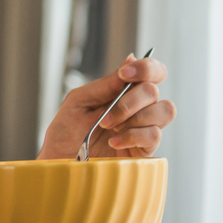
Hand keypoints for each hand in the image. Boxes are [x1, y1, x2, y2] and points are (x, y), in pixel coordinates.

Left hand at [39, 55, 173, 159]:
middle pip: (154, 90)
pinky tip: (114, 142)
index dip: (146, 67)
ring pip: (164, 110)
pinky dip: (133, 135)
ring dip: (134, 117)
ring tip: (109, 129)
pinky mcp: (146, 151)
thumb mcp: (78, 102)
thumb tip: (130, 59)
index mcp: (123, 93)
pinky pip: (154, 135)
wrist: (58, 164)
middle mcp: (138, 109)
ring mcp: (143, 129)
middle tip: (106, 118)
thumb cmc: (65, 133)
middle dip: (129, 101)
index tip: (126, 74)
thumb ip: (105, 84)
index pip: (151, 72)